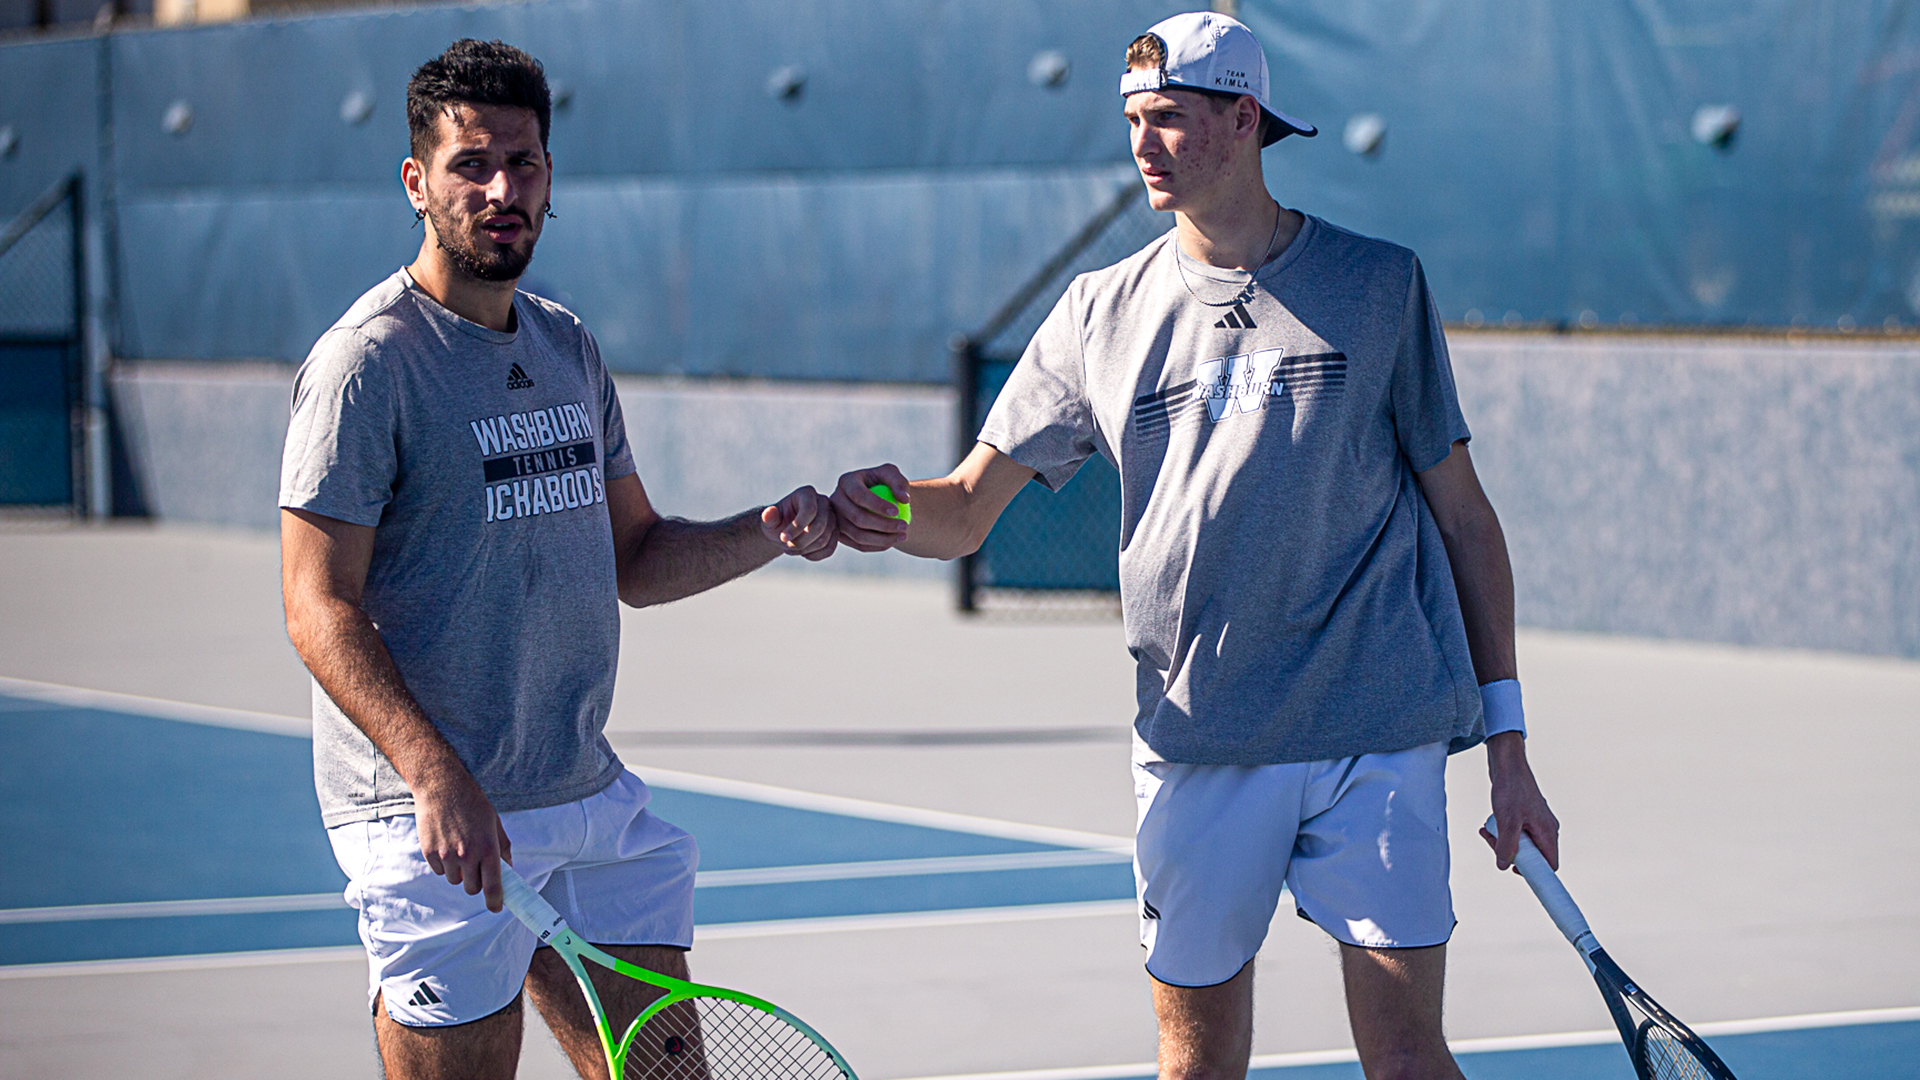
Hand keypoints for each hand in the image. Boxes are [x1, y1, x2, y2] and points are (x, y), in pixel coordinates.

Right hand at [414, 766, 511, 911]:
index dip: (495, 901)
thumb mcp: (494, 822)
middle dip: (476, 882)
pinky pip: (440, 871)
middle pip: (472, 888)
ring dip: (459, 872)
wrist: (441, 787)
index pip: (492, 885)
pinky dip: (444, 864)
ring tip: (459, 848)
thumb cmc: (472, 802)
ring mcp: (446, 855)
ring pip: (455, 880)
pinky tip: (446, 844)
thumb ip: (502, 847)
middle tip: (476, 867)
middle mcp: (467, 855)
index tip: (496, 907)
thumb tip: (507, 868)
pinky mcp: (429, 853)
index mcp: (487, 848)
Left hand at [760, 485, 837, 560]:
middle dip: (800, 541)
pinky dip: (814, 555)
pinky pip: (830, 548)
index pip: (810, 510)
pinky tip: (802, 554)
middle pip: (819, 526)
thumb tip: (768, 513)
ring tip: (790, 549)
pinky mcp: (836, 532)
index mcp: (807, 493)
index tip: (782, 538)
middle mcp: (823, 502)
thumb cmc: (777, 523)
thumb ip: (769, 517)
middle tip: (785, 546)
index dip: (796, 527)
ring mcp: (832, 517)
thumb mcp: (769, 521)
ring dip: (805, 549)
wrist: (785, 531)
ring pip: (824, 539)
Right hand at [831, 464, 912, 551]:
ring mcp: (836, 520)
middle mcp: (836, 501)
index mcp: (846, 482)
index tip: (897, 511)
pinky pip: (860, 546)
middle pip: (857, 518)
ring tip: (903, 535)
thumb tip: (904, 499)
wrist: (876, 497)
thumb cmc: (884, 483)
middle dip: (884, 525)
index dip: (877, 505)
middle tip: (904, 526)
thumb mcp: (892, 474)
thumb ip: (899, 482)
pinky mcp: (841, 536)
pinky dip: (878, 546)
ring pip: (858, 536)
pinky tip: (893, 541)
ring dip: (883, 539)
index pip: (858, 495)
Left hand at [1479, 731, 1559, 871]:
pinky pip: (1515, 833)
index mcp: (1548, 832)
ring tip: (1487, 830)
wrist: (1507, 764)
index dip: (1534, 873)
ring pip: (1520, 844)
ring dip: (1502, 842)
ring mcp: (1536, 823)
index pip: (1550, 865)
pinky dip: (1501, 832)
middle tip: (1493, 844)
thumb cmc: (1511, 789)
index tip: (1513, 870)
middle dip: (1510, 854)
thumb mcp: (1507, 820)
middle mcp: (1546, 829)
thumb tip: (1503, 865)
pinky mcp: (1525, 817)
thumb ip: (1506, 845)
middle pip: (1532, 856)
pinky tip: (1488, 824)